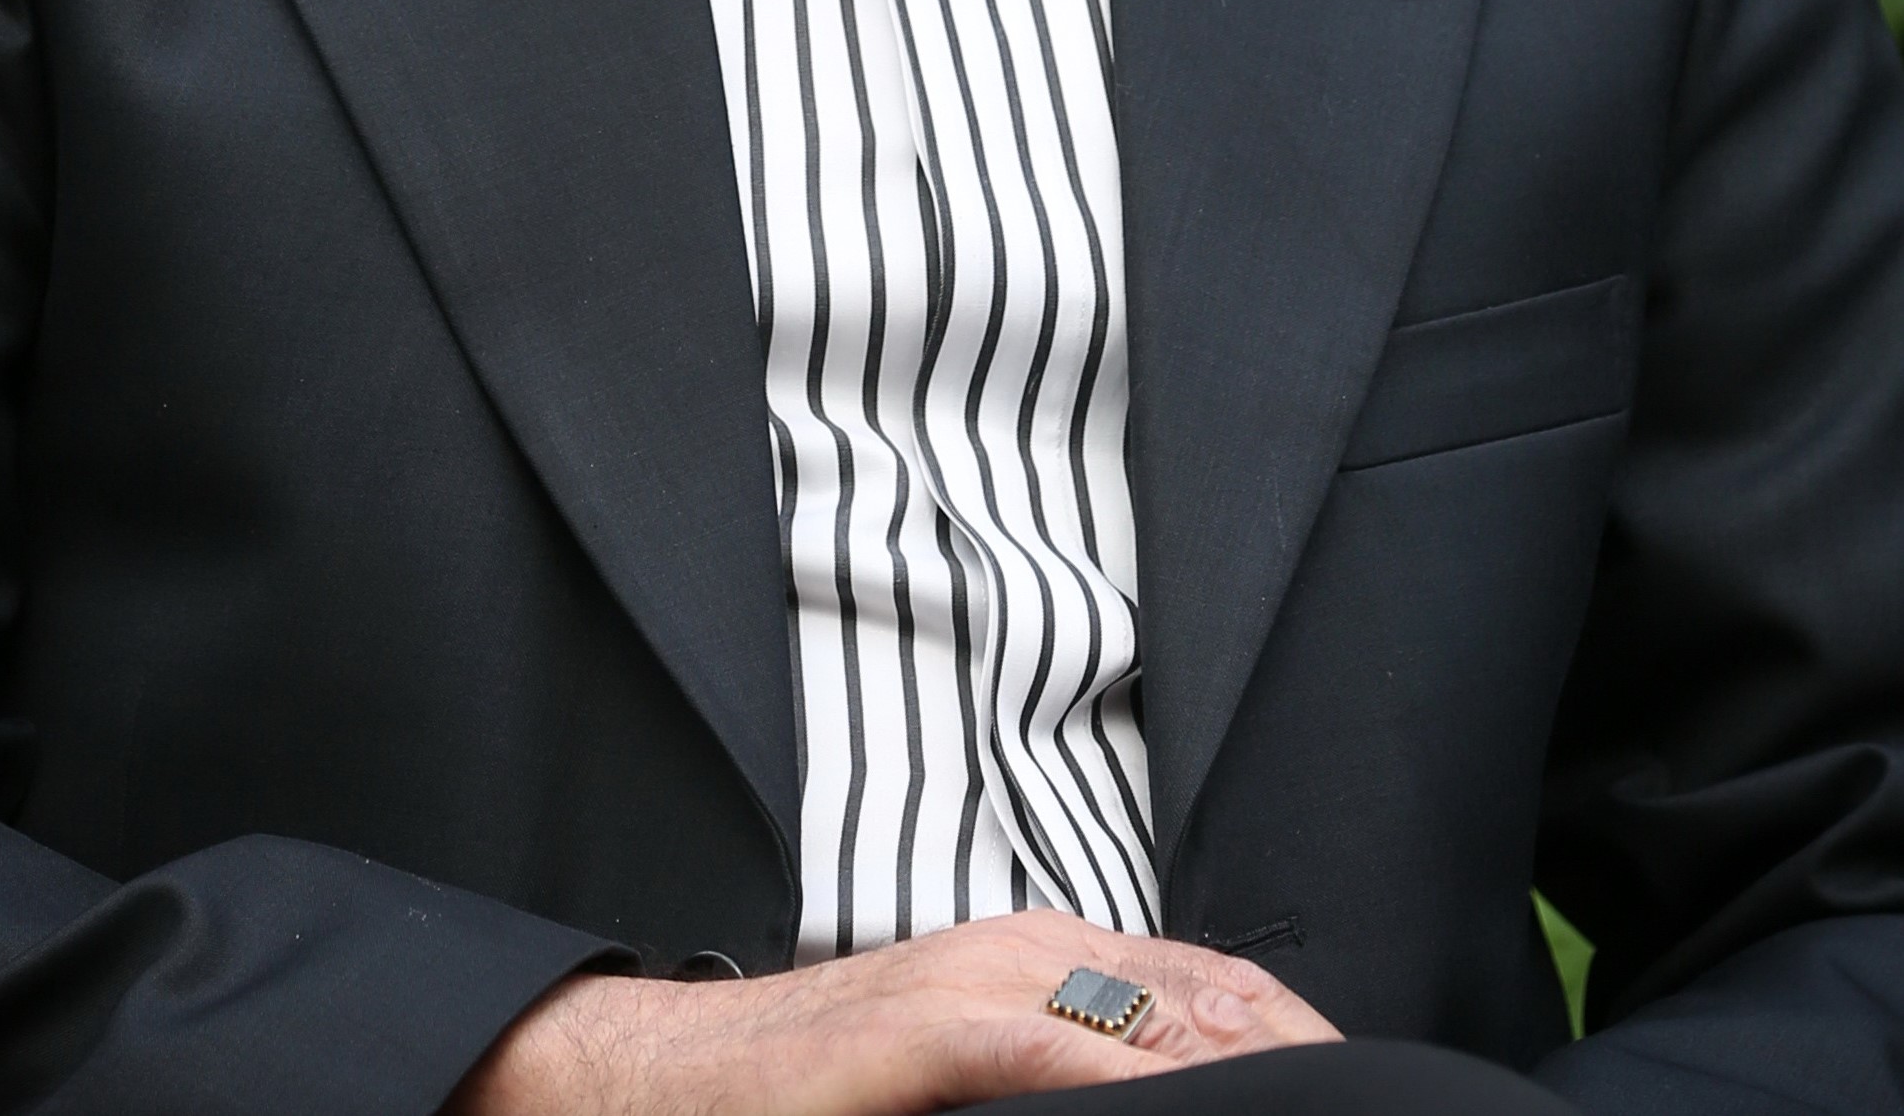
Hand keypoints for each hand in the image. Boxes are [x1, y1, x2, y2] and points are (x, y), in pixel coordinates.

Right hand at [448, 906, 1341, 1115]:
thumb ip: (1049, 1071)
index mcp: (1040, 953)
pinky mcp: (932, 1028)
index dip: (1291, 1036)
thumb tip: (1142, 1106)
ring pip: (1151, 1007)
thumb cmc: (818, 1088)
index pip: (1206, 982)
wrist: (676, 1077)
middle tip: (1369, 1108)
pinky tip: (1192, 1105)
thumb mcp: (960, 1068)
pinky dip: (1136, 1078)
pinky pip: (1061, 1046)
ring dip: (1238, 1060)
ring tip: (1319, 1106)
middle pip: (1205, 991)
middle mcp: (1026, 946)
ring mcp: (979, 978)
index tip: (1357, 1089)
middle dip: (1292, 1053)